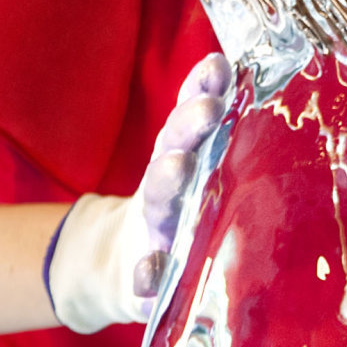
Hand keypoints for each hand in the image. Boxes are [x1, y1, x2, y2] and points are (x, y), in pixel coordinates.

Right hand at [45, 52, 228, 331]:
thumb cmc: (172, 214)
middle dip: (188, 129)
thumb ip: (204, 129)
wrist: (118, 269)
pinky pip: (144, 279)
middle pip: (173, 154)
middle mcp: (162, 195)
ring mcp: (150, 235)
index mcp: (176, 165)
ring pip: (159, 206)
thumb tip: (227, 68)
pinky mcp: (142, 280)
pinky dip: (146, 275)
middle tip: (208, 107)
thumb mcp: (186, 170)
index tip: (218, 66)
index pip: (188, 122)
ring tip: (178, 165)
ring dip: (168, 183)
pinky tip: (149, 273)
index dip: (200, 91)